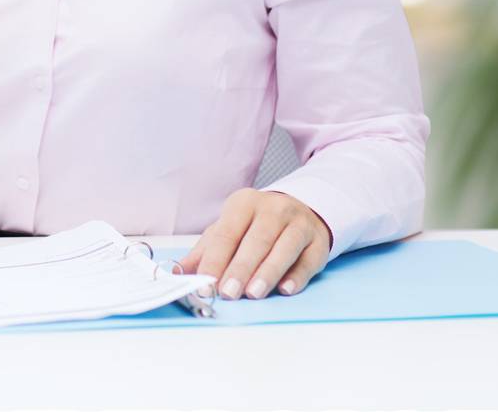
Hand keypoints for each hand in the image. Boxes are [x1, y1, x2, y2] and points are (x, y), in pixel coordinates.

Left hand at [176, 188, 330, 298]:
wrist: (300, 210)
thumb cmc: (256, 226)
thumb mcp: (229, 230)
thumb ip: (205, 252)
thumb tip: (178, 273)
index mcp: (244, 203)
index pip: (226, 233)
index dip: (215, 260)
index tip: (205, 284)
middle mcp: (273, 209)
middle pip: (255, 240)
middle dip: (240, 268)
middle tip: (227, 293)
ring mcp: (299, 223)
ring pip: (283, 248)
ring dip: (267, 272)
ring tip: (253, 293)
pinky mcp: (318, 241)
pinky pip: (308, 259)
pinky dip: (297, 275)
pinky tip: (286, 289)